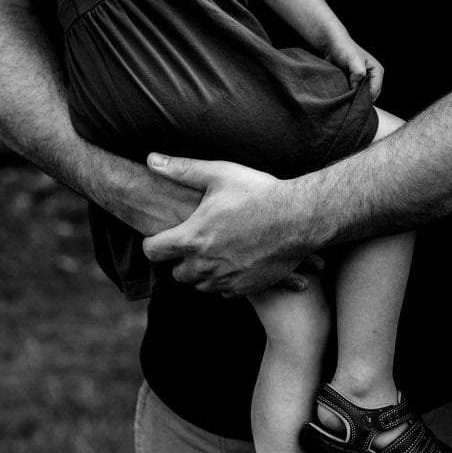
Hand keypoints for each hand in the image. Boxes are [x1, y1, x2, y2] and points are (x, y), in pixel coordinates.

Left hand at [141, 154, 321, 295]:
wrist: (299, 218)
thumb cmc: (259, 194)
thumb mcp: (220, 175)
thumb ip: (182, 170)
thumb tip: (151, 160)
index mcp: (192, 238)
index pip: (152, 251)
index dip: (154, 243)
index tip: (164, 236)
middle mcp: (205, 264)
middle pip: (176, 273)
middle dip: (181, 259)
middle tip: (197, 241)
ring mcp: (225, 279)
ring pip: (199, 285)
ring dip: (202, 272)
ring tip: (217, 251)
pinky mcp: (246, 288)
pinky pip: (223, 292)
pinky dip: (224, 281)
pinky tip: (235, 262)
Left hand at [325, 36, 384, 99]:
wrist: (332, 45)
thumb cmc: (344, 48)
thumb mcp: (353, 60)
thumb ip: (358, 74)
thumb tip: (355, 88)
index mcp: (377, 71)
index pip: (374, 91)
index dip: (364, 96)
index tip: (352, 98)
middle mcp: (372, 78)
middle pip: (369, 96)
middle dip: (359, 98)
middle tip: (348, 100)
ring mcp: (363, 82)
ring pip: (361, 96)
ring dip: (353, 98)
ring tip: (345, 98)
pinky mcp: (354, 84)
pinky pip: (353, 95)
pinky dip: (349, 97)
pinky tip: (342, 96)